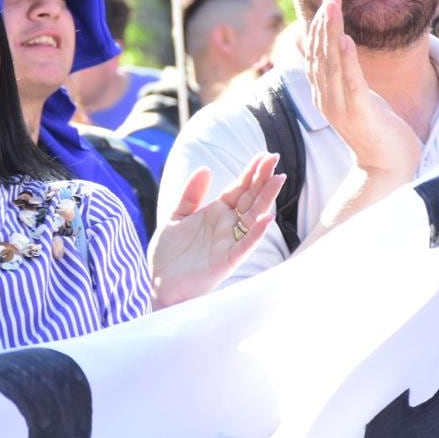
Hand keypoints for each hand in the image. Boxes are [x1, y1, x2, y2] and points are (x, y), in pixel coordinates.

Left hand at [148, 152, 284, 306]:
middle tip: (275, 158)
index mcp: (217, 213)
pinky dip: (256, 233)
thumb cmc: (170, 254)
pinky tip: (266, 218)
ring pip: (253, 217)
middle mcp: (228, 226)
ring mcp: (229, 243)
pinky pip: (245, 245)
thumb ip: (191, 194)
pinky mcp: (227, 261)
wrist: (160, 283)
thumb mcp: (176, 216)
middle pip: (250, 198)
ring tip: (278, 180)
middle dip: (263, 179)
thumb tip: (205, 168)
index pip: (239, 188)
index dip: (251, 172)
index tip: (264, 154)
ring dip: (266, 199)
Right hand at [306, 0, 420, 180]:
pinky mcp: (358, 113)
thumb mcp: (358, 98)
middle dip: (324, 21)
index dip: (320, 26)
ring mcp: (339, 107)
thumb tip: (340, 49)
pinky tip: (345, 40)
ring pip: (331, 63)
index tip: (328, 1)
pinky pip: (350, 82)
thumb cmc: (378, 132)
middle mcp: (325, 99)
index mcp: (324, 94)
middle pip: (319, 53)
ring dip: (331, 31)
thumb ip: (346, 76)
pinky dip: (346, 59)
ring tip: (333, 6)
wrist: (387, 168)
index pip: (316, 54)